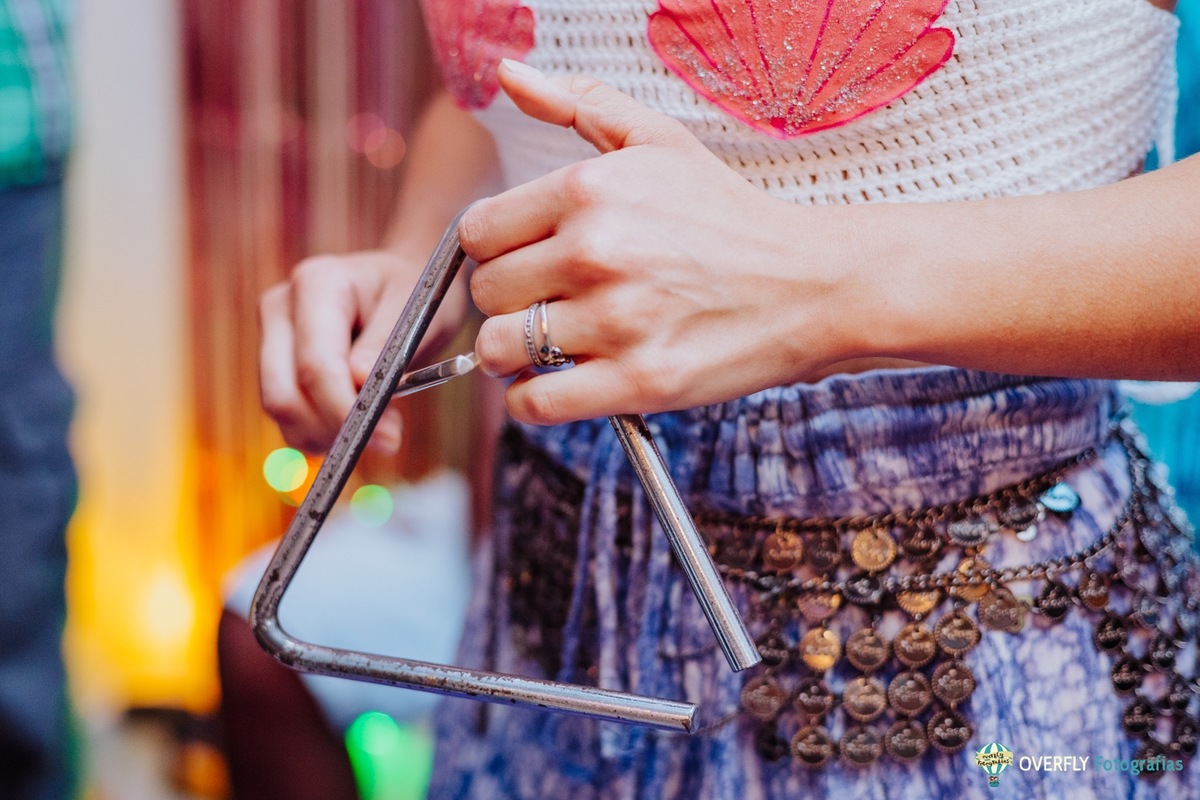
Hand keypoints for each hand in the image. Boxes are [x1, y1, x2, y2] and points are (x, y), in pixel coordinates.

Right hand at [259, 250, 465, 452]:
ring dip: (326, 435)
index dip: (346, 410)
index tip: (389, 439)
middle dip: (333, 428)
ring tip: (376, 428)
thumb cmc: (416, 294)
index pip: (317, 365)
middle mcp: (281, 307)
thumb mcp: (416, 312)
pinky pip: (285, 416)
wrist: (402, 283)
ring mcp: (271, 334)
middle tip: (387, 440)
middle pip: (284, 394)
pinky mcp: (273, 362)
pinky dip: (318, 433)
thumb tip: (358, 383)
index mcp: (317, 283)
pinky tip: (353, 424)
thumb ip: (385, 347)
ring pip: (280, 409)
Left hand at [463, 60, 860, 424]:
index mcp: (588, 190)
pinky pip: (535, 403)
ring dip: (512, 353)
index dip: (493, 250)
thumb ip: (578, 103)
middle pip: (484, 292)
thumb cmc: (729, 215)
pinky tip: (554, 383)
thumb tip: (508, 71)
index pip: (477, 231)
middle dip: (506, 300)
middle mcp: (594, 252)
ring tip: (548, 345)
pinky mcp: (638, 382)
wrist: (812, 283)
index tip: (523, 261)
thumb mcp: (659, 140)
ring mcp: (616, 322)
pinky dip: (530, 401)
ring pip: (499, 349)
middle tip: (544, 302)